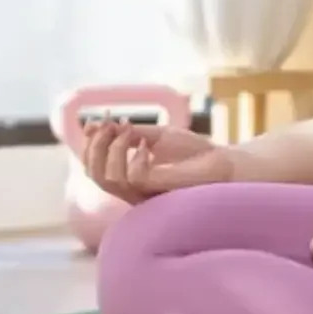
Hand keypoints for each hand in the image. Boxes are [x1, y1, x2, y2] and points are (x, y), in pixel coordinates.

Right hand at [79, 118, 233, 204]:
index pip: (93, 167)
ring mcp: (142, 194)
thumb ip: (127, 133)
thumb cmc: (193, 152)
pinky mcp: (157, 192)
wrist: (223, 163)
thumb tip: (95, 123)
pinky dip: (135, 157)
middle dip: (95, 145)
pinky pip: (132, 178)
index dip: (89, 143)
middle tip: (109, 123)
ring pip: (107, 179)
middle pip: (93, 174)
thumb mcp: (155, 135)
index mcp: (128, 177)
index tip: (96, 120)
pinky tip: (147, 145)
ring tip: (129, 130)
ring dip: (112, 148)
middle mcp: (131, 189)